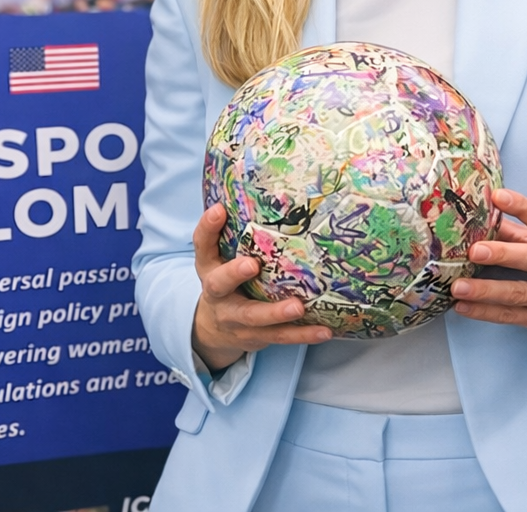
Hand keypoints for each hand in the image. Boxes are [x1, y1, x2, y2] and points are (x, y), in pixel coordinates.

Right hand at [191, 203, 331, 370]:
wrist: (214, 330)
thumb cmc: (227, 279)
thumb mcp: (221, 256)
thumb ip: (235, 231)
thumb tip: (264, 189)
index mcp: (209, 267)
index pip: (202, 245)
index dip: (208, 228)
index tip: (218, 210)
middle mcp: (218, 294)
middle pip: (220, 284)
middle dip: (234, 274)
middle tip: (251, 264)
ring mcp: (235, 318)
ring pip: (254, 318)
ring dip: (276, 312)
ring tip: (298, 306)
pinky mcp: (256, 337)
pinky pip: (280, 337)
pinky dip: (303, 335)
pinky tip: (324, 331)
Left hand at [451, 189, 526, 335]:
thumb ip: (515, 231)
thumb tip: (480, 217)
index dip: (521, 207)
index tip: (498, 196)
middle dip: (502, 254)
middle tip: (475, 251)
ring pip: (519, 293)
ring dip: (486, 291)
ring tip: (459, 287)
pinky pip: (512, 316)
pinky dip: (485, 312)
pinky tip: (464, 307)